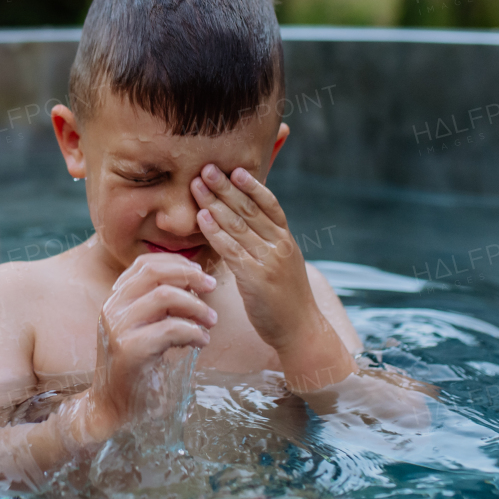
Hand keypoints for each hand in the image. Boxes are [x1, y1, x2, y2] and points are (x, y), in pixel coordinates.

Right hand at [78, 252, 217, 440]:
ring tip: (211, 321)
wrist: (112, 407)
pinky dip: (194, 332)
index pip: (144, 263)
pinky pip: (171, 328)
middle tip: (211, 287)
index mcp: (115, 300)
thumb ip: (157, 306)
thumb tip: (193, 282)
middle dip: (189, 276)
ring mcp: (119, 328)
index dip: (176, 262)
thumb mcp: (143, 328)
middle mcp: (112, 308)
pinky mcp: (130, 350)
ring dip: (196, 306)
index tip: (199, 272)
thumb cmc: (135, 368)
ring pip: (165, 296)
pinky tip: (201, 342)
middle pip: (154, 273)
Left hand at [190, 165, 323, 355]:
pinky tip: (202, 218)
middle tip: (206, 168)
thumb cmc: (287, 299)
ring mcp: (269, 261)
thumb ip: (268, 243)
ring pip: (238, 225)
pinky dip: (215, 232)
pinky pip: (231, 249)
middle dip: (226, 187)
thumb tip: (245, 223)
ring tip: (197, 186)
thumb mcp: (284, 264)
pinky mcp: (255, 278)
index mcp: (287, 240)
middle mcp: (280, 246)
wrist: (300, 330)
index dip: (252, 185)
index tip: (235, 169)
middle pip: (250, 210)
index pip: (269, 204)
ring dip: (215, 203)